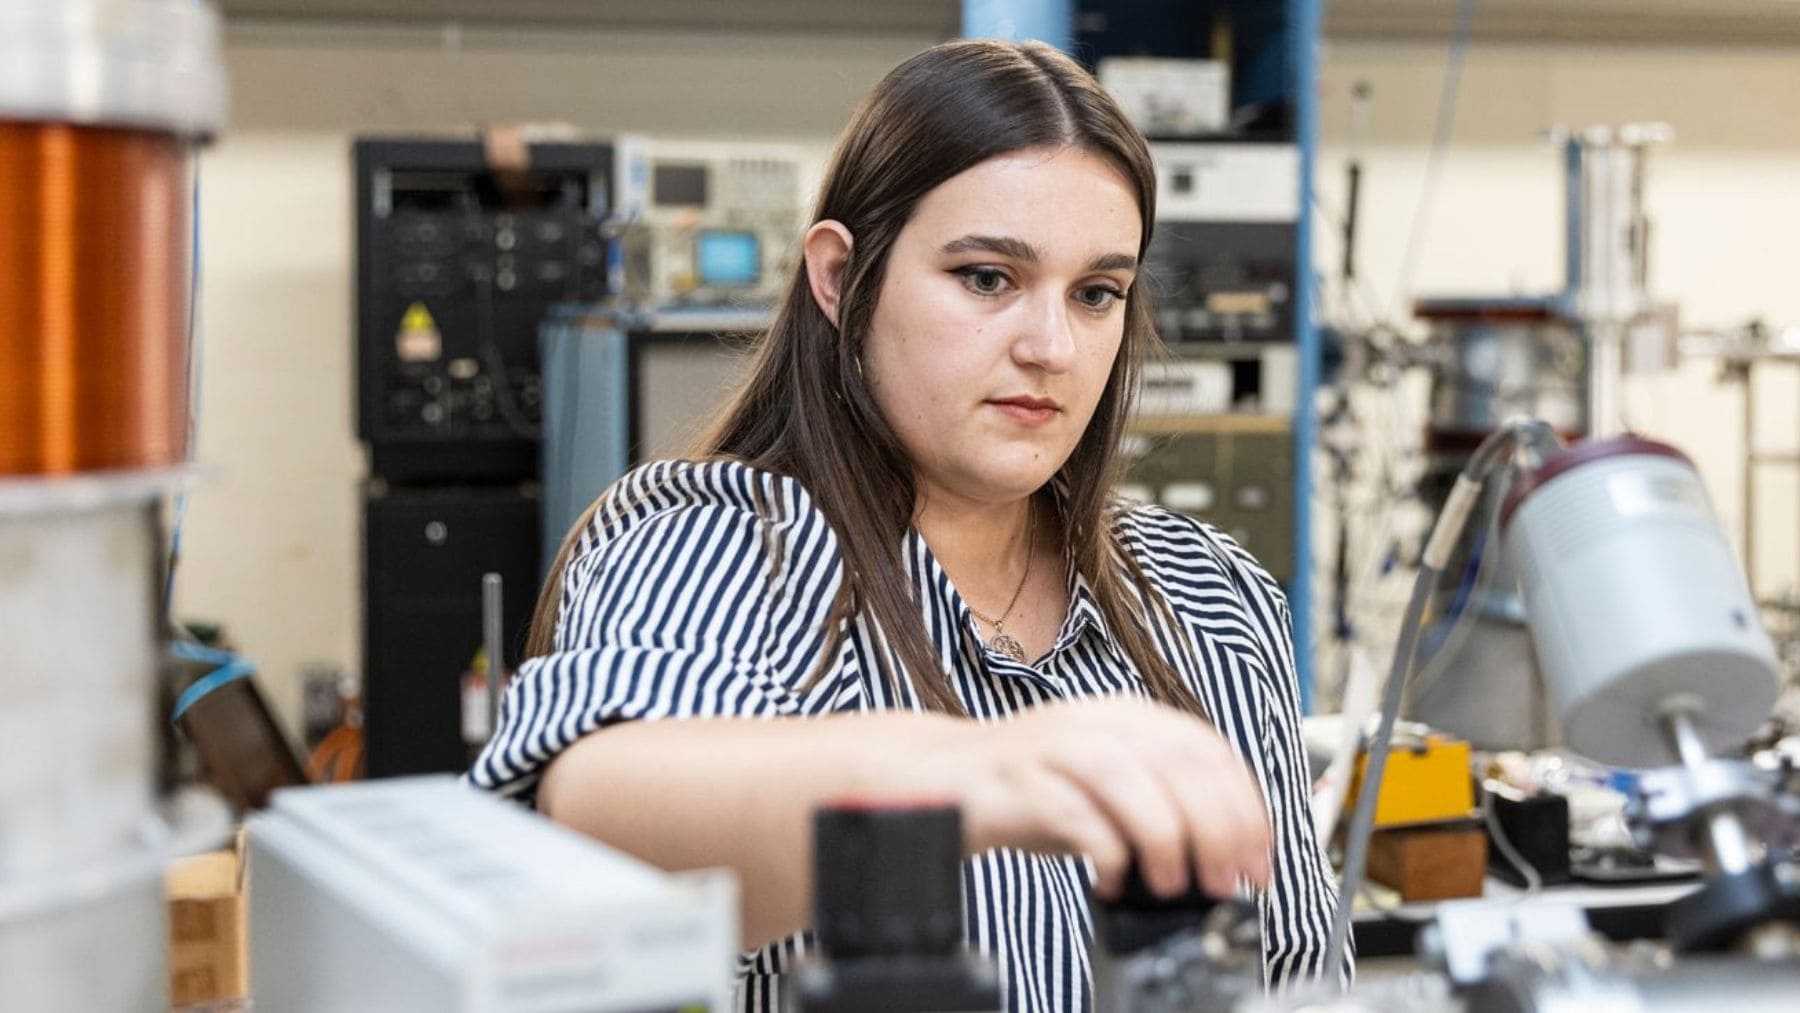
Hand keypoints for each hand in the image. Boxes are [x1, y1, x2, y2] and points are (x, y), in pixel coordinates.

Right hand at [945, 697, 1271, 900]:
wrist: (943, 779)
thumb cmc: (1030, 790)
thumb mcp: (1109, 788)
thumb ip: (1161, 804)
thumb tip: (1225, 855)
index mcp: (1126, 717)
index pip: (1207, 749)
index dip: (1244, 807)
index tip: (1257, 860)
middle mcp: (1094, 720)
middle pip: (1177, 761)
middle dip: (1216, 829)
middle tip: (1225, 879)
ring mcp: (1052, 744)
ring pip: (1129, 778)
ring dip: (1163, 837)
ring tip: (1172, 883)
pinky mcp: (1016, 777)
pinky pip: (1072, 811)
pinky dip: (1103, 850)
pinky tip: (1110, 879)